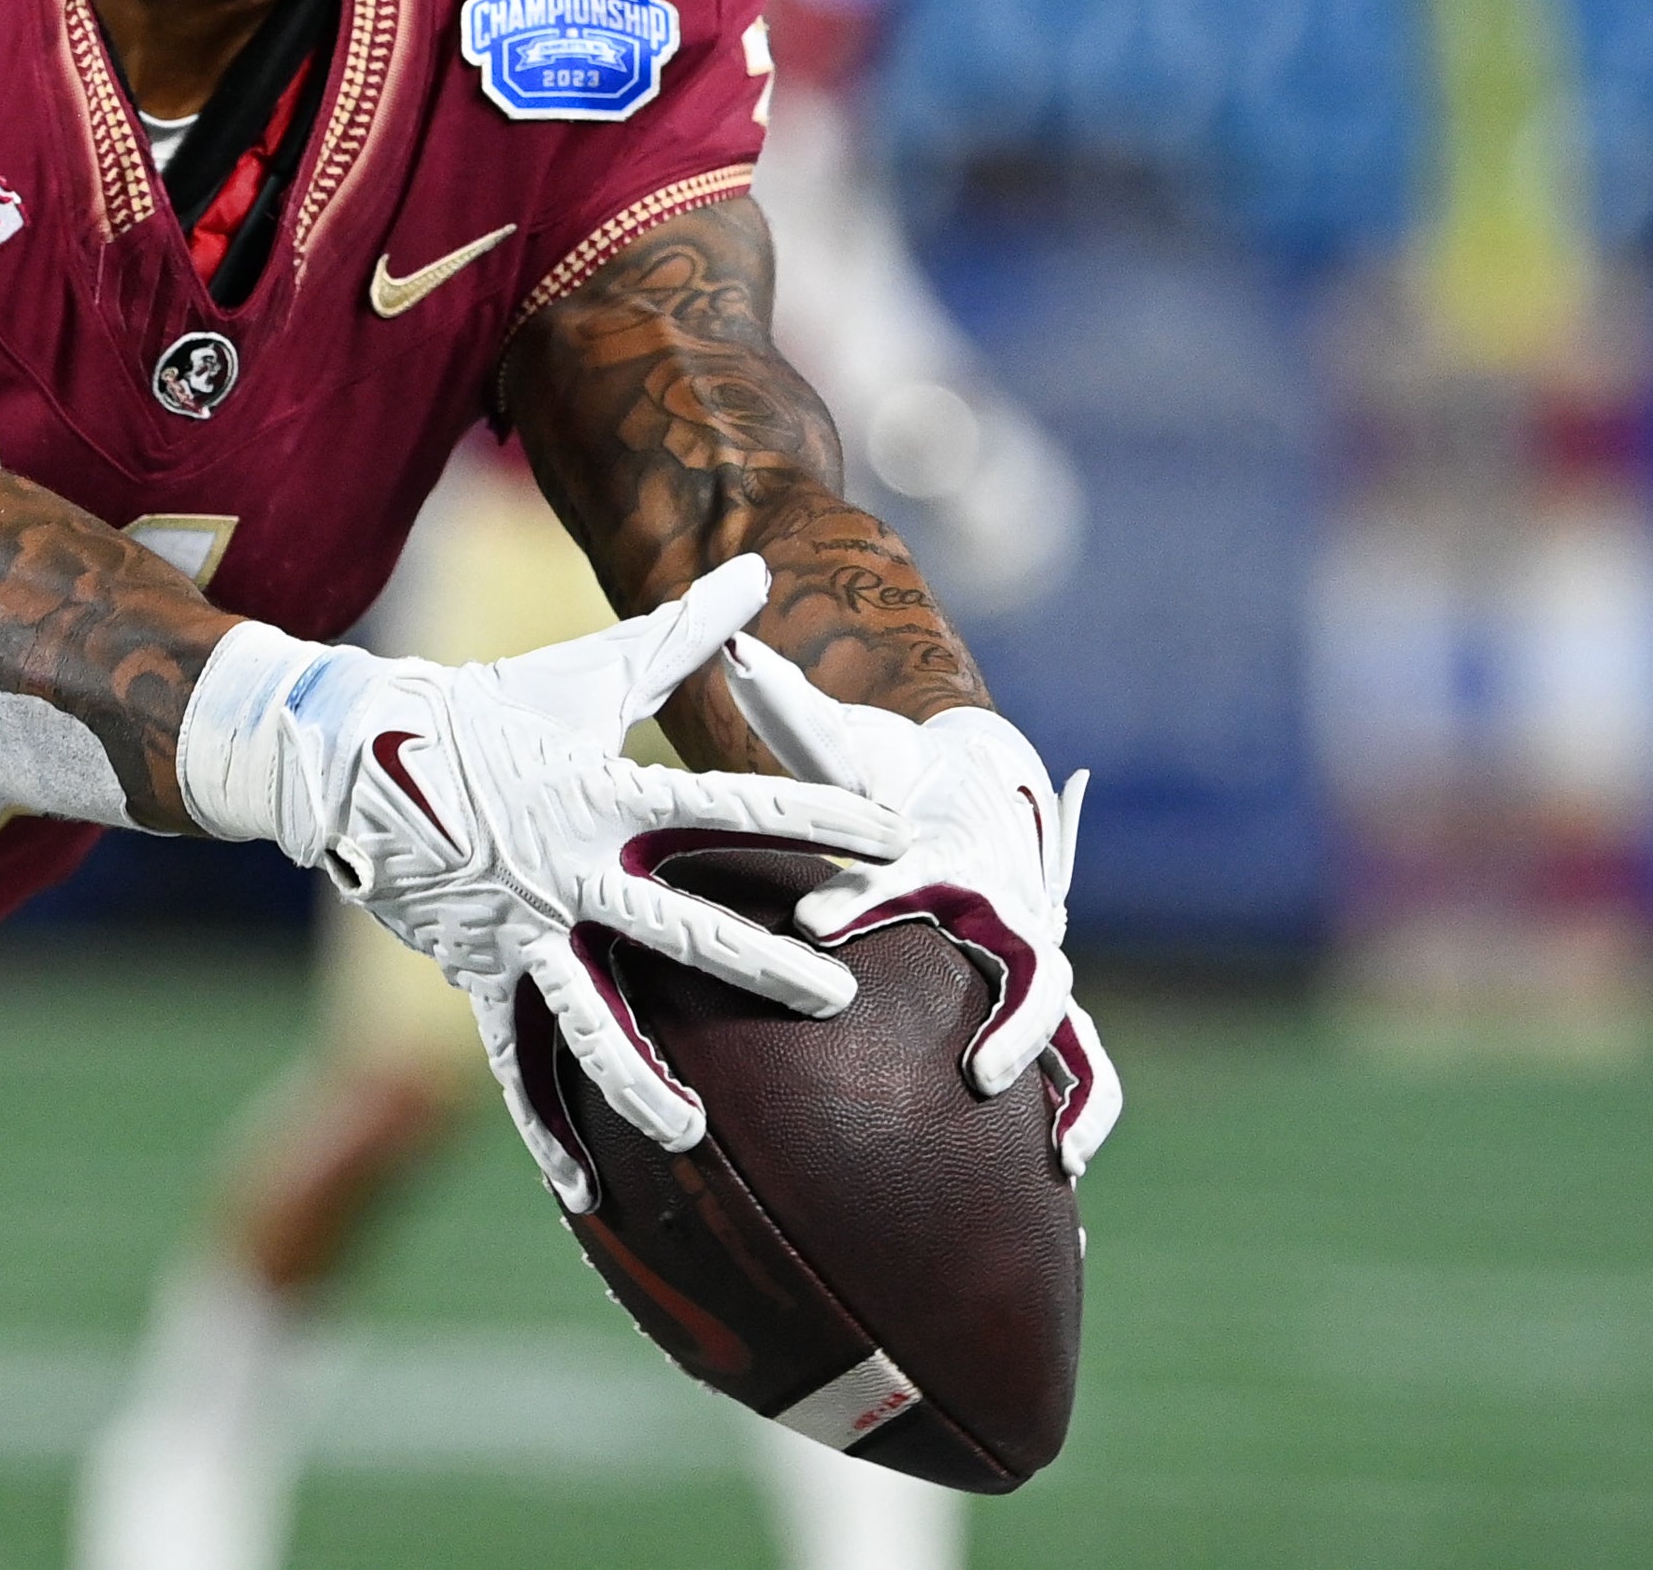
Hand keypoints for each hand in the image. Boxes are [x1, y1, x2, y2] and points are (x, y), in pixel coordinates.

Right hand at [180, 557, 916, 1211]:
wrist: (352, 755)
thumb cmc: (487, 708)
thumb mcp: (587, 672)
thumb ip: (682, 631)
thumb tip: (759, 567)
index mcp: (606, 793)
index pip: (729, 805)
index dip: (813, 815)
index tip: (891, 833)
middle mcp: (571, 868)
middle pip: (677, 921)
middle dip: (759, 960)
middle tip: (837, 996)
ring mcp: (521, 927)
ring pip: (586, 1010)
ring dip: (640, 1073)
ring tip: (696, 1131)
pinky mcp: (479, 970)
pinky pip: (517, 1059)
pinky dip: (547, 1127)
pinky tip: (586, 1192)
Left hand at [722, 639, 1121, 1176]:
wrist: (973, 781)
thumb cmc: (890, 770)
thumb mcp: (845, 743)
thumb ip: (793, 711)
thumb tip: (734, 647)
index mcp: (943, 851)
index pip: (902, 875)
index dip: (860, 896)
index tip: (812, 923)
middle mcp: (1002, 904)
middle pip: (1022, 961)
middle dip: (1005, 1016)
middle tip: (974, 1073)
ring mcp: (1034, 949)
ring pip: (1069, 1021)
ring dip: (1063, 1081)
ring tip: (1055, 1148)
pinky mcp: (1044, 986)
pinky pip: (1081, 1056)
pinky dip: (1085, 1106)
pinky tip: (1067, 1172)